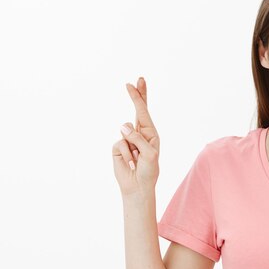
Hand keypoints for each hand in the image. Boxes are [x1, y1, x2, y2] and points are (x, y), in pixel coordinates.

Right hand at [112, 77, 159, 195]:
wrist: (138, 187)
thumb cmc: (148, 171)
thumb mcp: (149, 154)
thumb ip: (137, 138)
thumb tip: (122, 126)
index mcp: (151, 133)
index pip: (144, 111)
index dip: (140, 96)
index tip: (137, 82)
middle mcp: (139, 133)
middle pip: (136, 111)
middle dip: (136, 96)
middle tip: (133, 81)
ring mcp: (127, 139)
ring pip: (125, 131)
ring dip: (133, 147)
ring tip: (137, 159)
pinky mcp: (117, 147)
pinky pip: (119, 144)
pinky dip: (126, 154)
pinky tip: (130, 163)